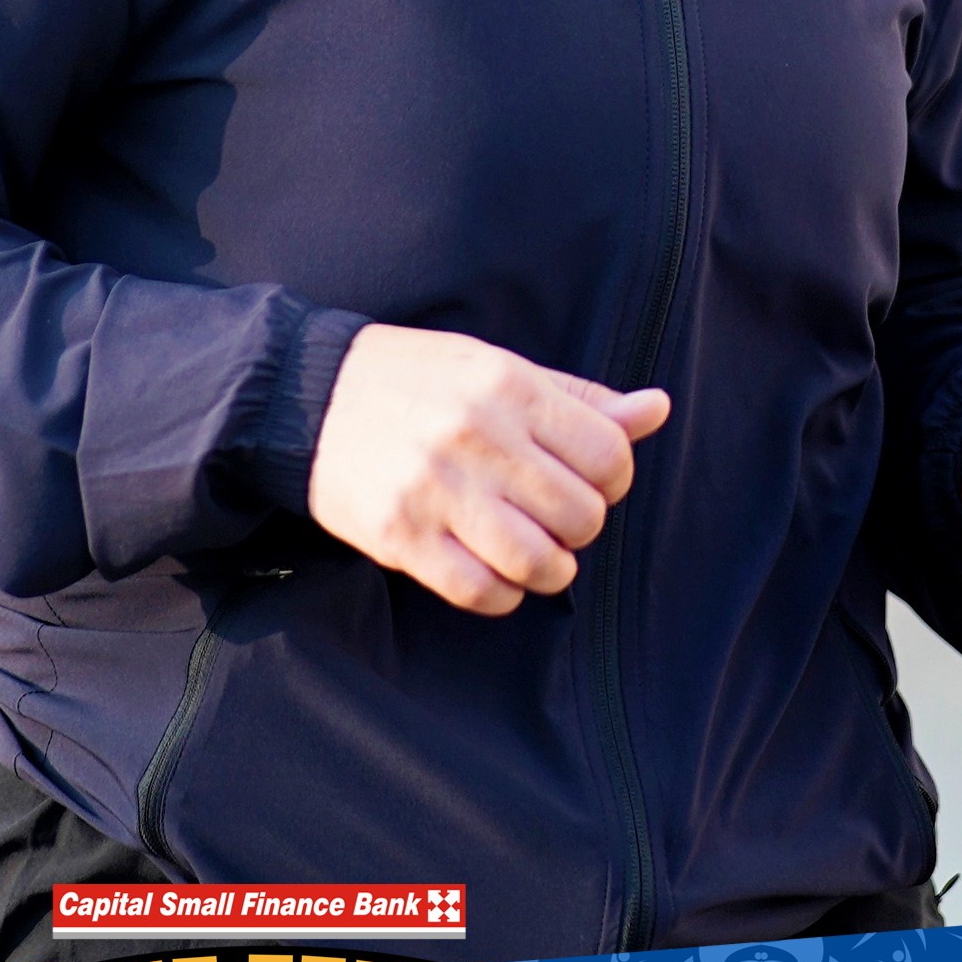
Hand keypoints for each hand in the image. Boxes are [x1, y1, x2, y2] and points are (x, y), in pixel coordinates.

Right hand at [307, 323, 669, 615]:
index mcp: (508, 384)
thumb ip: (577, 397)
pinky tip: (489, 571)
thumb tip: (656, 409)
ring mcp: (437, 488)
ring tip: (528, 552)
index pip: (609, 455)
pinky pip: (482, 592)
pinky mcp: (402, 535)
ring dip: (547, 569)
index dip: (610, 480)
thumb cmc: (415, 379)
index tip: (582, 480)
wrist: (305, 393)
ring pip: (539, 563)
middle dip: (577, 528)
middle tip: (548, 517)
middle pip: (582, 516)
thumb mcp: (496, 366)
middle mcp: (477, 434)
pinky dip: (501, 595)